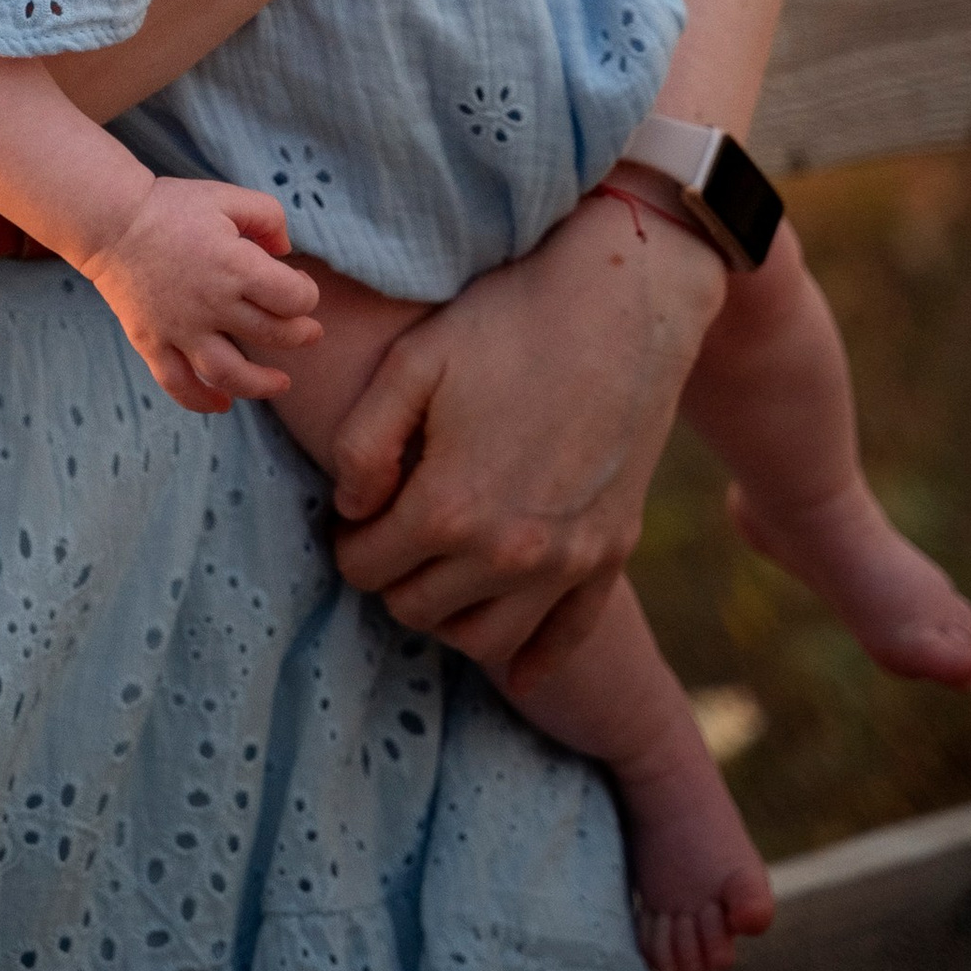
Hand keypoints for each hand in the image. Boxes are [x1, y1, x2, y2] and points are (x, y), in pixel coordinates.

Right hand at [79, 177, 321, 413]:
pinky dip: (201, 400)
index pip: (294, 299)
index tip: (300, 285)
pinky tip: (222, 403)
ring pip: (231, 374)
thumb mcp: (228, 197)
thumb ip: (269, 217)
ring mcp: (180, 329)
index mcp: (236, 266)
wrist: (110, 221)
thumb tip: (286, 250)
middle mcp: (212, 304)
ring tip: (282, 384)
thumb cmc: (172, 206)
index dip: (307, 294)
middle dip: (300, 335)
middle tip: (309, 331)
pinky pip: (178, 384)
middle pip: (274, 336)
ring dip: (263, 385)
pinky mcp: (152, 342)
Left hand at [326, 187, 723, 682]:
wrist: (622, 301)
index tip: (358, 511)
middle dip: (390, 576)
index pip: (364, 568)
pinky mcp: (613, 553)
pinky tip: (515, 669)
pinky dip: (534, 660)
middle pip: (416, 609)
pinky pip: (568, 639)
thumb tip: (351, 508)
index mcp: (450, 508)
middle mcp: (511, 553)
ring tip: (437, 566)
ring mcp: (569, 561)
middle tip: (391, 532)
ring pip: (482, 638)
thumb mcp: (411, 364)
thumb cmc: (505, 321)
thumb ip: (361, 443)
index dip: (348, 540)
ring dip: (447, 613)